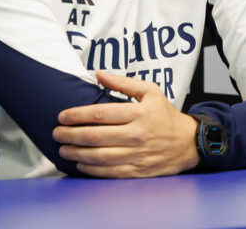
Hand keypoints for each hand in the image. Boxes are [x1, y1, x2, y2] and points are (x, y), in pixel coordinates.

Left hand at [53, 71, 199, 177]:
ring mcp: (138, 154)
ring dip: (77, 153)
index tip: (62, 116)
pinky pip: (110, 172)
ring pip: (100, 156)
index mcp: (139, 113)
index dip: (77, 115)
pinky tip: (80, 164)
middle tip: (57, 133)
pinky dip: (91, 169)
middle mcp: (137, 134)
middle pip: (96, 136)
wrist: (188, 142)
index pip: (101, 114)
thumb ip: (124, 83)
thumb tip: (99, 74)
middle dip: (71, 135)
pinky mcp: (138, 170)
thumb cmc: (165, 116)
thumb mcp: (151, 92)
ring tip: (63, 149)